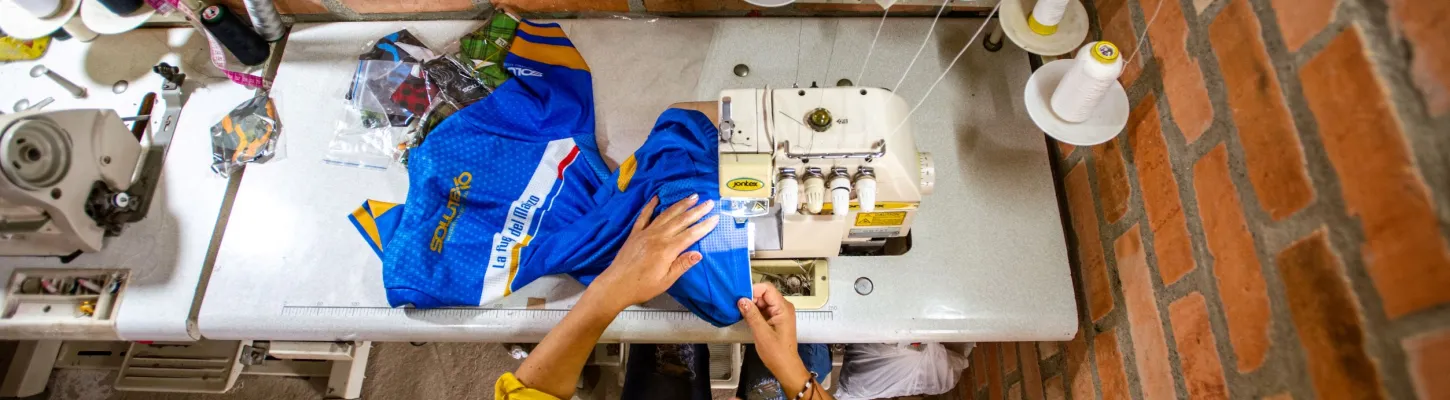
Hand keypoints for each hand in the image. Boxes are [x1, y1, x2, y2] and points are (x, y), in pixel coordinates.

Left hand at [590, 195, 719, 312]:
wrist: (615, 285)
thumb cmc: (642, 287)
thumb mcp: (665, 281)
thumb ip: (682, 265)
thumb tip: (699, 254)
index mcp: (667, 250)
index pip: (690, 235)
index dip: (704, 226)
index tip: (715, 217)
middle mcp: (657, 237)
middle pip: (681, 221)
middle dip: (696, 211)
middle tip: (709, 202)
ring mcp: (645, 233)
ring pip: (666, 215)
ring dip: (680, 205)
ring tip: (692, 197)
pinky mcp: (635, 233)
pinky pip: (644, 216)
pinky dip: (651, 206)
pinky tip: (657, 198)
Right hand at [738, 283, 811, 391]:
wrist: (785, 366)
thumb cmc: (776, 352)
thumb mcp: (762, 333)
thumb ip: (752, 315)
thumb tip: (741, 300)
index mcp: (783, 308)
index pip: (767, 288)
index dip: (753, 290)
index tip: (740, 298)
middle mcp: (783, 307)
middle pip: (764, 294)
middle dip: (750, 298)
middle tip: (737, 306)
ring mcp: (779, 313)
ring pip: (763, 301)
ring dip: (751, 305)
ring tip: (740, 312)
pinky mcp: (775, 319)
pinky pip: (763, 310)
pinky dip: (754, 312)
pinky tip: (746, 317)